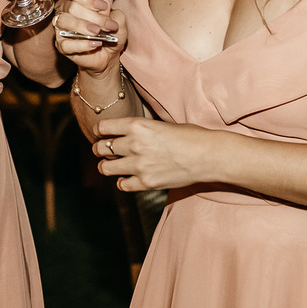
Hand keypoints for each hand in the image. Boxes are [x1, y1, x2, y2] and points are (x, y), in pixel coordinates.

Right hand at [54, 0, 125, 71]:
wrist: (109, 55)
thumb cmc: (111, 33)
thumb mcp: (118, 20)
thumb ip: (112, 10)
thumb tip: (105, 1)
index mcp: (78, 1)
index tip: (103, 6)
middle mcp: (67, 12)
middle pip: (72, 6)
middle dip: (94, 16)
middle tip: (109, 26)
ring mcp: (62, 29)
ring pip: (65, 21)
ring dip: (84, 26)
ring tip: (98, 32)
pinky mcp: (62, 46)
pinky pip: (66, 43)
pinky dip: (82, 44)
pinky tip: (95, 44)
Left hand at [92, 118, 219, 191]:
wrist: (207, 155)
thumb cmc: (190, 136)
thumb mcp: (161, 123)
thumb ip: (142, 129)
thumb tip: (129, 132)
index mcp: (136, 125)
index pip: (103, 127)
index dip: (99, 131)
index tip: (101, 134)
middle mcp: (133, 144)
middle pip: (101, 148)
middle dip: (100, 150)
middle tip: (102, 151)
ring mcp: (138, 165)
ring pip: (106, 168)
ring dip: (106, 166)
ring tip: (110, 166)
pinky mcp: (146, 182)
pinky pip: (122, 184)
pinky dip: (122, 182)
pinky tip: (126, 178)